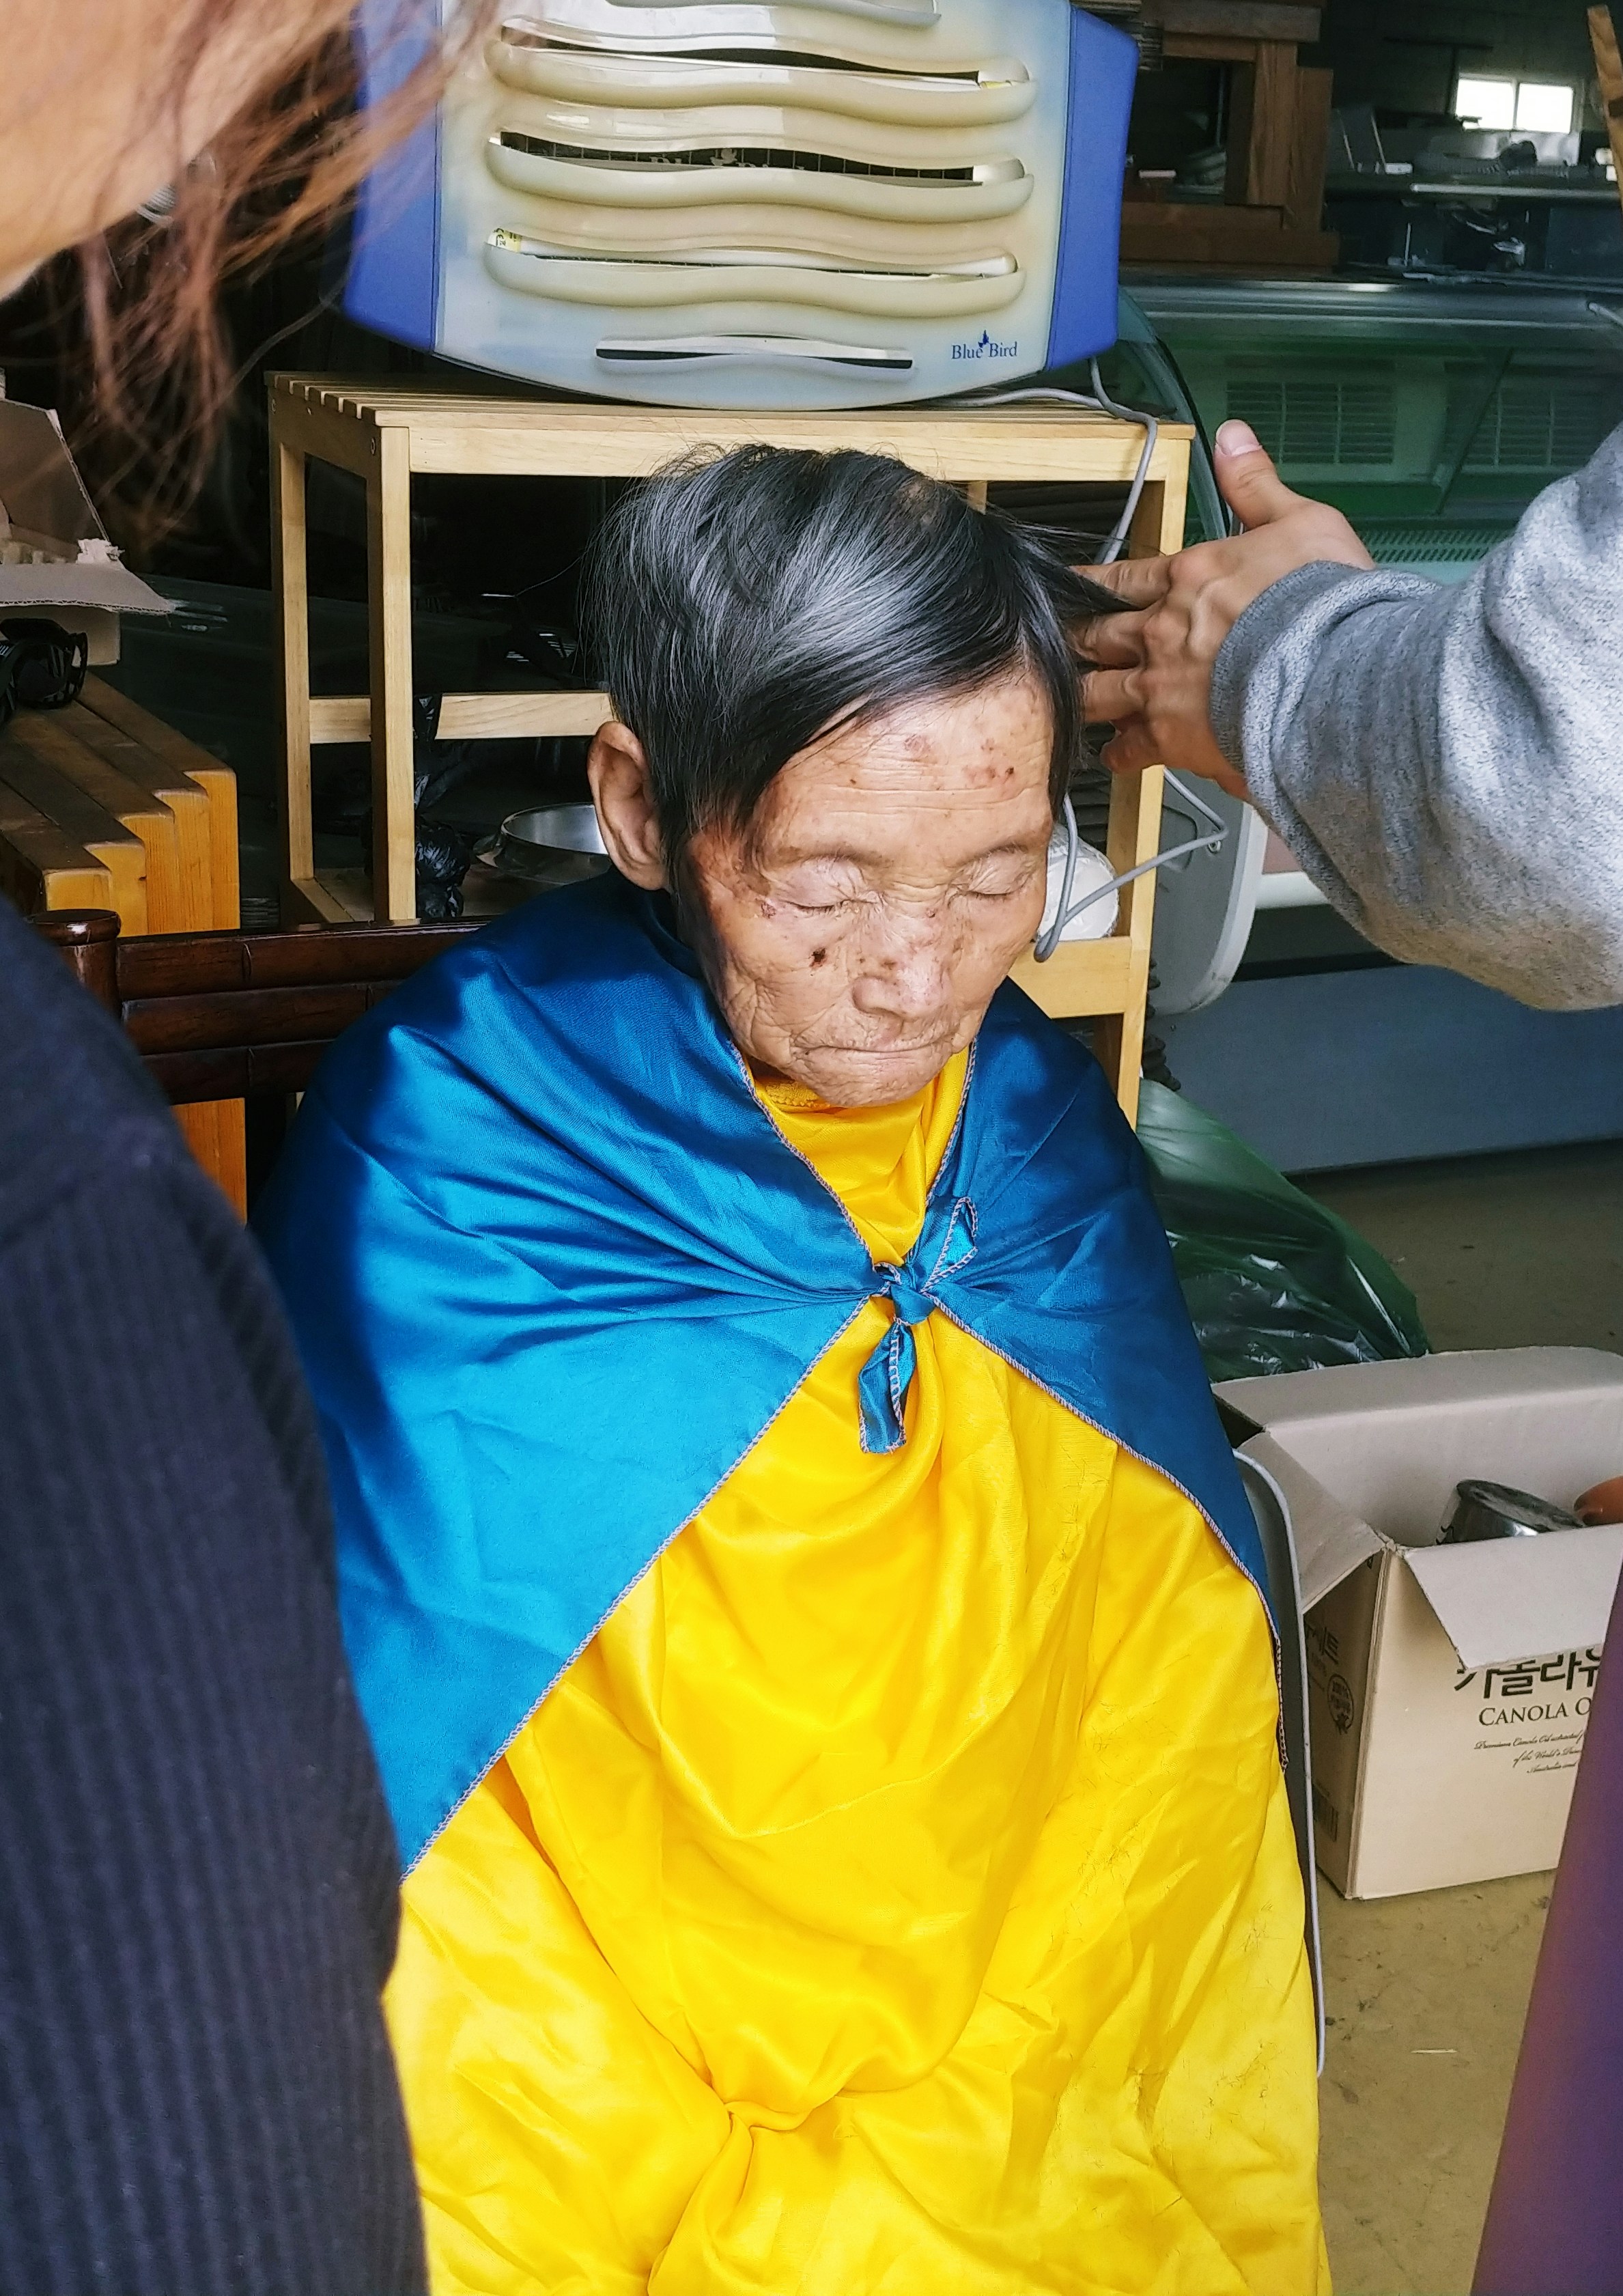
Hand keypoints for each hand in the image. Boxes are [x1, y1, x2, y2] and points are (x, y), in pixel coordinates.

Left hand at [1077, 422, 1373, 796]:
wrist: (1331, 675)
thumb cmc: (1323, 603)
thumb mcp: (1300, 522)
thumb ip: (1255, 484)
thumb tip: (1230, 437)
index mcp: (1188, 578)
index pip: (1123, 577)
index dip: (1093, 582)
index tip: (1071, 586)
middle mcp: (1161, 632)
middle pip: (1099, 636)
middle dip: (1078, 641)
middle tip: (1058, 646)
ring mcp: (1159, 686)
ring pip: (1099, 693)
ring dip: (1084, 696)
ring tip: (1071, 701)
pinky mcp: (1170, 738)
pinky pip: (1130, 749)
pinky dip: (1119, 753)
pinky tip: (1114, 756)